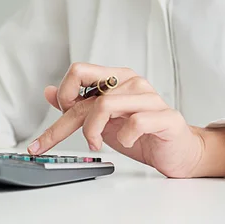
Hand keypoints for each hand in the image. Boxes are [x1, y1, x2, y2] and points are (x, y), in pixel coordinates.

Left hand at [28, 63, 224, 177]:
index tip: (61, 115)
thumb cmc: (140, 134)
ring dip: (92, 132)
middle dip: (62, 126)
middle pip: (86, 96)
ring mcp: (150, 98)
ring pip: (105, 106)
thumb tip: (49, 92)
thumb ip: (77, 105)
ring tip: (96, 144)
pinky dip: (124, 138)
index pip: (78, 72)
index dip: (64, 94)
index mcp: (116, 78)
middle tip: (48, 145)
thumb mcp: (101, 120)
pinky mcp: (166, 117)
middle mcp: (132, 83)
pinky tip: (126, 142)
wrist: (176, 152)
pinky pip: (136, 122)